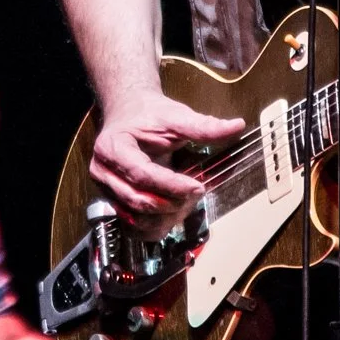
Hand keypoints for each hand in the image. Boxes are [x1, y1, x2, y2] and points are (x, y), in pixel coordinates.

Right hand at [90, 90, 244, 237]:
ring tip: (185, 203)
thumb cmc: (147, 115)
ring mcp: (105, 188)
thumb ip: (204, 126)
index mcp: (114, 147)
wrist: (127, 113)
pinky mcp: (112, 201)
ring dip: (165, 218)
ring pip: (135, 219)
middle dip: (171, 203)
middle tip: (195, 193)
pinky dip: (154, 227)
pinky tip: (171, 215)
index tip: (197, 187)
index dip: (172, 186)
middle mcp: (103, 170)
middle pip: (138, 200)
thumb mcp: (175, 117)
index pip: (142, 175)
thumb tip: (235, 126)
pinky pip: (131, 226)